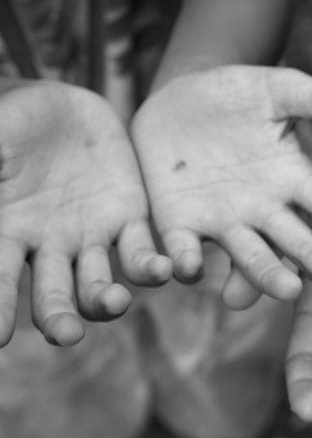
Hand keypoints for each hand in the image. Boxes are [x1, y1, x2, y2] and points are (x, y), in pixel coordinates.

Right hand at [0, 81, 170, 345]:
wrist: (61, 103)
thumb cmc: (13, 121)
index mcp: (6, 233)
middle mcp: (48, 249)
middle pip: (54, 298)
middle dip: (59, 318)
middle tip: (67, 334)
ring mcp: (90, 238)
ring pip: (100, 286)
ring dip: (107, 301)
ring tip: (117, 300)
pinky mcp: (128, 220)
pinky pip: (142, 253)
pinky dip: (155, 267)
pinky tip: (169, 270)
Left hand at [131, 66, 311, 301]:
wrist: (180, 98)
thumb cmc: (241, 94)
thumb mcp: (283, 90)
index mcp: (296, 182)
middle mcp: (266, 212)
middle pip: (300, 244)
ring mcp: (225, 222)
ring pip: (250, 256)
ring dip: (266, 276)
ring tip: (289, 290)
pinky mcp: (180, 224)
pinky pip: (184, 247)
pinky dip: (186, 260)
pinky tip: (191, 269)